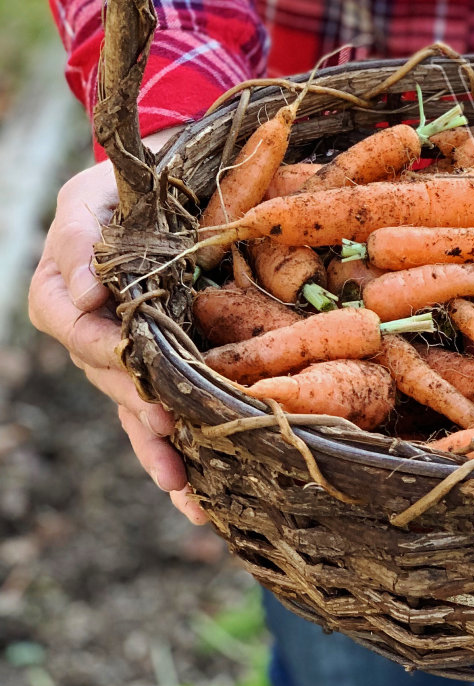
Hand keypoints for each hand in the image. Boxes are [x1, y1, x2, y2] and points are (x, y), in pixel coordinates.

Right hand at [27, 133, 208, 524]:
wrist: (168, 185)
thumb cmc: (126, 185)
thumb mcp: (97, 193)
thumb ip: (83, 235)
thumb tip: (84, 293)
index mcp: (63, 287)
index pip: (67, 321)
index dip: (96, 342)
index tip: (123, 355)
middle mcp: (89, 330)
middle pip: (106, 374)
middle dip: (136, 404)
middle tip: (166, 426)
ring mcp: (123, 358)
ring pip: (133, 410)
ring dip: (158, 452)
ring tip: (186, 491)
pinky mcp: (159, 373)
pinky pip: (162, 418)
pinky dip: (178, 458)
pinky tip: (198, 500)